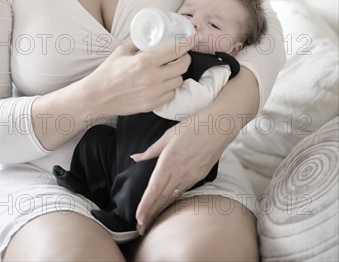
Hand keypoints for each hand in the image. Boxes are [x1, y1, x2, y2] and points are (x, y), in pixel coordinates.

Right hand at [89, 36, 194, 115]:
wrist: (97, 96)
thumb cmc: (107, 72)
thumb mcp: (121, 51)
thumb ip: (138, 41)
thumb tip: (150, 33)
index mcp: (145, 61)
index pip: (176, 50)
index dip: (188, 43)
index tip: (194, 38)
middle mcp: (152, 77)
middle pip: (183, 66)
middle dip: (185, 58)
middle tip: (180, 55)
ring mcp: (153, 92)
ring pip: (179, 81)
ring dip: (177, 73)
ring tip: (169, 69)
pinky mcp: (152, 104)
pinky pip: (171, 94)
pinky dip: (171, 87)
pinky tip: (163, 83)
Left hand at [132, 115, 220, 234]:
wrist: (219, 126)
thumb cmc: (193, 126)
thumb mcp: (168, 135)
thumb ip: (151, 150)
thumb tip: (135, 158)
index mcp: (169, 160)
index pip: (154, 188)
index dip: (146, 205)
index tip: (138, 218)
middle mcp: (180, 172)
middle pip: (162, 198)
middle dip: (150, 214)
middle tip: (139, 229)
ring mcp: (191, 176)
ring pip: (172, 197)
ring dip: (160, 210)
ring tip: (149, 222)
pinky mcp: (199, 176)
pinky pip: (181, 191)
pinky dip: (171, 201)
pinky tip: (165, 206)